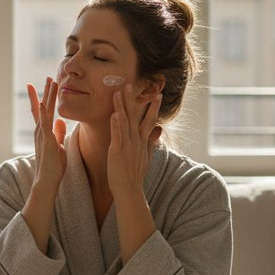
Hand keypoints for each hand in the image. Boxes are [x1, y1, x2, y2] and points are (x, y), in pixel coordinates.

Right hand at [28, 77, 66, 193]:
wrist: (47, 181)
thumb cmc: (53, 166)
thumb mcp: (58, 146)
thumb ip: (58, 133)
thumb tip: (60, 121)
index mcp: (44, 132)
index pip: (43, 111)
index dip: (44, 98)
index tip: (47, 85)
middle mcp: (40, 131)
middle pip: (42, 107)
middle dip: (45, 92)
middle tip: (48, 77)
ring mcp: (42, 135)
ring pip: (44, 111)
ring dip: (46, 96)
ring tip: (50, 83)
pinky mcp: (45, 141)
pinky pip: (44, 124)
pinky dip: (43, 113)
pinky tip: (44, 104)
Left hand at [107, 84, 162, 201]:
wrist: (130, 190)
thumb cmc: (135, 175)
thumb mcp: (146, 157)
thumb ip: (152, 142)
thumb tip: (160, 130)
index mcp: (142, 141)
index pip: (149, 120)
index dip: (153, 106)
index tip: (157, 93)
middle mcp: (136, 141)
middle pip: (136, 116)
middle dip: (134, 100)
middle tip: (130, 84)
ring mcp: (128, 145)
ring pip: (125, 122)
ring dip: (122, 106)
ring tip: (119, 92)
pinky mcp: (118, 151)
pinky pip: (118, 135)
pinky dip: (116, 124)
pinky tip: (114, 114)